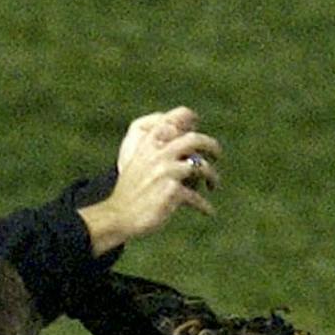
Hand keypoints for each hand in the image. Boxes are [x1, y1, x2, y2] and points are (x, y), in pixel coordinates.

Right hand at [78, 106, 220, 253]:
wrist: (117, 216)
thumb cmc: (130, 192)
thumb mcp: (137, 163)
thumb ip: (156, 151)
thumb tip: (183, 145)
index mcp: (149, 144)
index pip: (172, 120)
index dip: (188, 117)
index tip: (196, 122)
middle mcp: (159, 154)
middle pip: (195, 140)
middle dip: (211, 145)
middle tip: (217, 154)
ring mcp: (167, 172)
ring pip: (202, 168)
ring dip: (212, 178)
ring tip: (213, 185)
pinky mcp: (173, 192)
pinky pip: (196, 197)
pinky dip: (204, 206)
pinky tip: (208, 211)